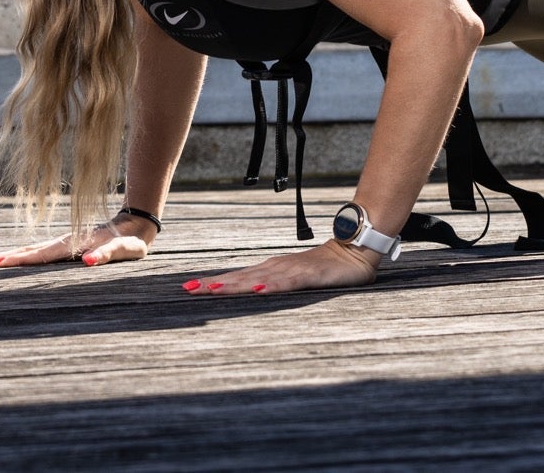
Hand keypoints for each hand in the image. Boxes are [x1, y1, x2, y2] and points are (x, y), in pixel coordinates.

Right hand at [0, 214, 156, 268]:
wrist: (136, 223)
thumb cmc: (131, 241)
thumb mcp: (124, 249)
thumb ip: (107, 254)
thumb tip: (88, 261)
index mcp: (74, 245)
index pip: (42, 255)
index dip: (20, 260)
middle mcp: (65, 243)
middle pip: (30, 251)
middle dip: (5, 257)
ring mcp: (65, 243)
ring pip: (32, 250)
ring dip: (9, 255)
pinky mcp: (67, 246)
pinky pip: (39, 251)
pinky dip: (22, 254)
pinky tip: (12, 259)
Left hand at [183, 239, 380, 296]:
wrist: (355, 250)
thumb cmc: (324, 267)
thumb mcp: (295, 278)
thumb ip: (275, 284)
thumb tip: (250, 293)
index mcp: (273, 269)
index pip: (238, 276)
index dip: (214, 282)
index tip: (188, 287)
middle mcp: (278, 267)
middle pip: (242, 276)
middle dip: (215, 283)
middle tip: (188, 289)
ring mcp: (294, 269)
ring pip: (259, 278)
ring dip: (236, 284)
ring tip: (214, 290)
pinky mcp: (311, 274)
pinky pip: (289, 281)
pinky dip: (272, 286)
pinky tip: (259, 290)